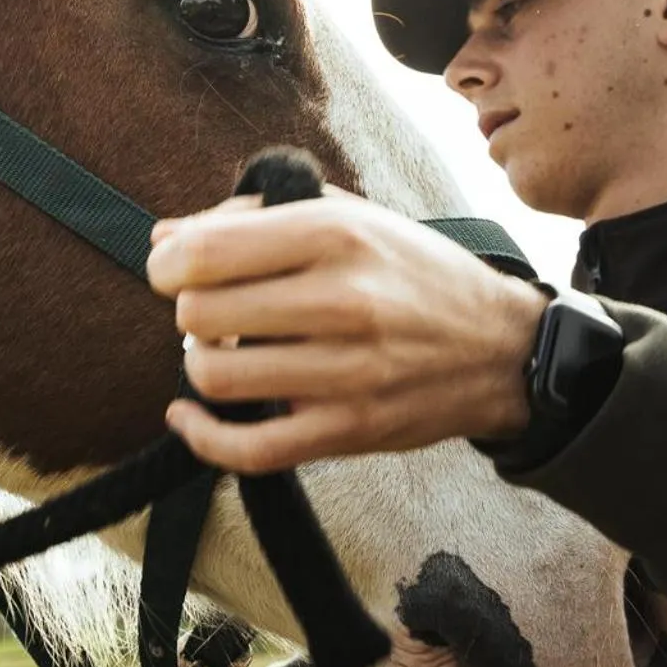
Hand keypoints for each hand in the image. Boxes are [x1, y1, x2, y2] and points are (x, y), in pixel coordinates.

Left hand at [145, 192, 547, 472]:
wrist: (501, 348)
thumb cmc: (415, 274)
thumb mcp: (351, 217)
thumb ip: (255, 218)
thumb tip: (165, 238)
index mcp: (336, 234)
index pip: (206, 253)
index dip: (167, 264)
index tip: (173, 269)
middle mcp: (341, 300)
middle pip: (199, 315)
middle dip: (188, 312)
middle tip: (212, 311)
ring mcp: (346, 372)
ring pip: (215, 378)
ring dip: (201, 366)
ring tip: (224, 352)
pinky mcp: (348, 429)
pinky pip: (247, 448)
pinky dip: (201, 436)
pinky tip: (190, 416)